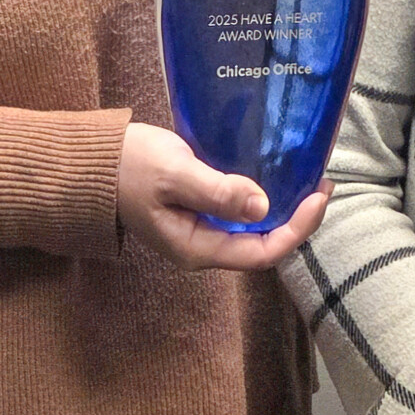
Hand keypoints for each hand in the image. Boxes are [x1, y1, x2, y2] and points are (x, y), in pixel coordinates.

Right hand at [115, 122, 327, 269]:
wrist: (92, 161)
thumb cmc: (129, 167)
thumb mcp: (175, 175)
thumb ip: (217, 191)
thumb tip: (262, 205)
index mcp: (198, 248)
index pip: (262, 253)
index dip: (296, 229)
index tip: (319, 195)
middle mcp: (204, 245)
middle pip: (263, 242)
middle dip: (297, 217)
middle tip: (322, 181)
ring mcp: (202, 228)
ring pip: (254, 226)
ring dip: (284, 205)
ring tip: (308, 174)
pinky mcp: (200, 208)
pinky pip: (241, 208)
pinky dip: (264, 193)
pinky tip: (278, 170)